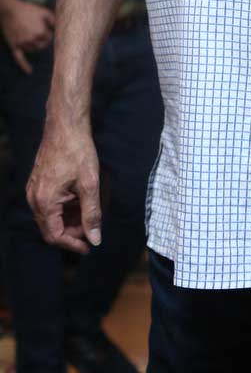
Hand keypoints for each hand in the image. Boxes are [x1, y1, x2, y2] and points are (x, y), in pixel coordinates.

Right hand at [0, 0, 54, 72]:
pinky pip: (19, 58)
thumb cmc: (28, 9)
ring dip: (35, 47)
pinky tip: (30, 72)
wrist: (9, 10)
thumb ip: (53, 20)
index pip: (49, 38)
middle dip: (43, 42)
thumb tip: (59, 27)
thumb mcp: (43, 11)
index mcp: (41, 32)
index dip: (48, 34)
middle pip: (42, 46)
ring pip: (32, 50)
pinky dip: (25, 66)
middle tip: (42, 37)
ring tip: (34, 41)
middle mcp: (32, 40)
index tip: (47, 30)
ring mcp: (22, 44)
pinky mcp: (14, 46)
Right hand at [26, 120, 101, 254]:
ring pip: (50, 217)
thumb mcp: (90, 184)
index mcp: (45, 202)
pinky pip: (48, 204)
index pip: (55, 235)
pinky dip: (63, 209)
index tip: (89, 247)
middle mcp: (34, 199)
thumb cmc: (78, 151)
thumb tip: (95, 239)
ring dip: (68, 220)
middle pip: (50, 228)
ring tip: (88, 215)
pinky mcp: (38, 183)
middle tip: (91, 231)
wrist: (65, 125)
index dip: (73, 244)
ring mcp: (34, 190)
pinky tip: (79, 202)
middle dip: (72, 233)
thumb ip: (92, 214)